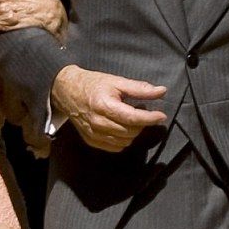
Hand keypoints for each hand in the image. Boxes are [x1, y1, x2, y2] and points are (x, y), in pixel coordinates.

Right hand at [51, 65, 166, 151]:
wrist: (67, 91)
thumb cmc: (93, 84)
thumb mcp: (117, 81)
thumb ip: (140, 88)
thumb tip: (161, 91)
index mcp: (104, 105)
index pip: (132, 118)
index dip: (150, 118)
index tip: (161, 116)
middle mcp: (98, 122)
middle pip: (130, 131)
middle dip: (142, 124)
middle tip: (142, 112)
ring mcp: (93, 134)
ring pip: (125, 141)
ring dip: (133, 132)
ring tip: (131, 118)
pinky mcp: (91, 140)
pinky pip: (115, 147)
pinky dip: (124, 140)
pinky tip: (122, 128)